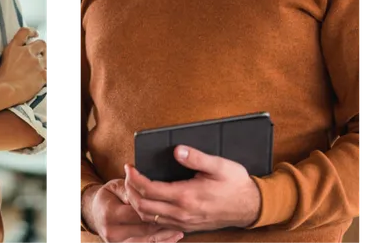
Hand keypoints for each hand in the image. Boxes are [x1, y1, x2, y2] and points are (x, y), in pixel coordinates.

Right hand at [0, 27, 46, 102]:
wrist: (5, 90)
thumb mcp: (1, 60)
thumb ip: (11, 54)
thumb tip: (16, 56)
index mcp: (14, 48)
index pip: (24, 32)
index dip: (31, 31)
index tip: (34, 34)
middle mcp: (27, 52)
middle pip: (41, 43)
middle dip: (42, 48)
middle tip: (40, 54)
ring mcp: (37, 63)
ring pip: (48, 57)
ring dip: (45, 61)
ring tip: (40, 67)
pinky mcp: (43, 75)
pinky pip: (50, 72)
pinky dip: (47, 74)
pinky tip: (44, 77)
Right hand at [82, 181, 183, 242]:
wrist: (97, 212)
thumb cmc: (109, 196)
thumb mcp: (116, 186)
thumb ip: (130, 189)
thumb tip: (145, 190)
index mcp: (110, 214)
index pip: (137, 212)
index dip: (155, 207)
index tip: (171, 201)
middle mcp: (113, 232)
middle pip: (145, 228)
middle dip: (164, 222)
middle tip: (182, 215)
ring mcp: (119, 242)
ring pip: (148, 240)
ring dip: (166, 235)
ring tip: (182, 228)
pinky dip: (162, 242)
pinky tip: (175, 236)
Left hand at [122, 146, 261, 232]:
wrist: (250, 207)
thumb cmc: (236, 184)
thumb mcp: (219, 166)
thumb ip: (196, 158)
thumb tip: (177, 150)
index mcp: (186, 196)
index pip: (149, 188)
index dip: (135, 177)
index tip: (130, 166)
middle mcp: (181, 212)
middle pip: (142, 206)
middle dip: (130, 190)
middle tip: (128, 175)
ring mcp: (183, 222)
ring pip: (148, 217)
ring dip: (136, 203)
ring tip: (133, 187)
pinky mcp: (186, 227)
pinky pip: (159, 224)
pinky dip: (147, 214)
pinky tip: (148, 203)